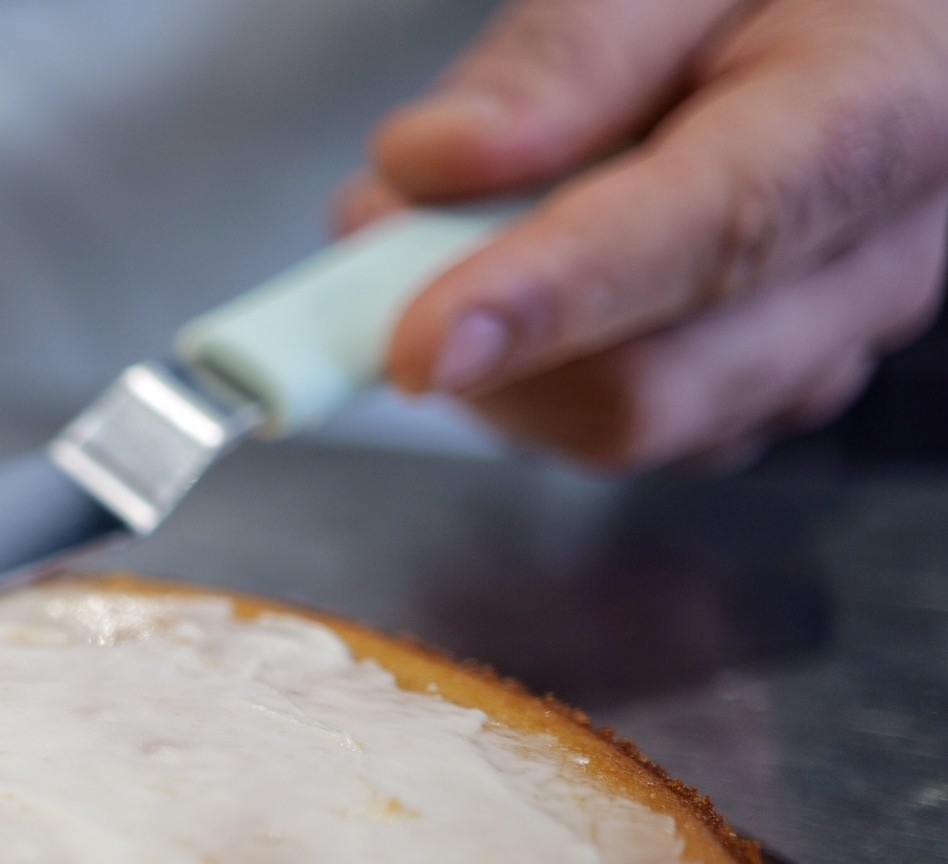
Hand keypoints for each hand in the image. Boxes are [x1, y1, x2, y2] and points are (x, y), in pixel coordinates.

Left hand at [345, 0, 947, 468]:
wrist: (874, 25)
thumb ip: (572, 52)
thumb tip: (439, 165)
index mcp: (883, 114)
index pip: (714, 235)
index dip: (550, 298)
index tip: (421, 341)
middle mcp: (874, 262)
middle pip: (647, 385)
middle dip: (476, 330)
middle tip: (381, 220)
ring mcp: (820, 348)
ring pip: (611, 423)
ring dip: (492, 346)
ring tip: (463, 215)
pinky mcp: (758, 394)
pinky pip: (609, 422)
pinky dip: (525, 363)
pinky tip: (524, 261)